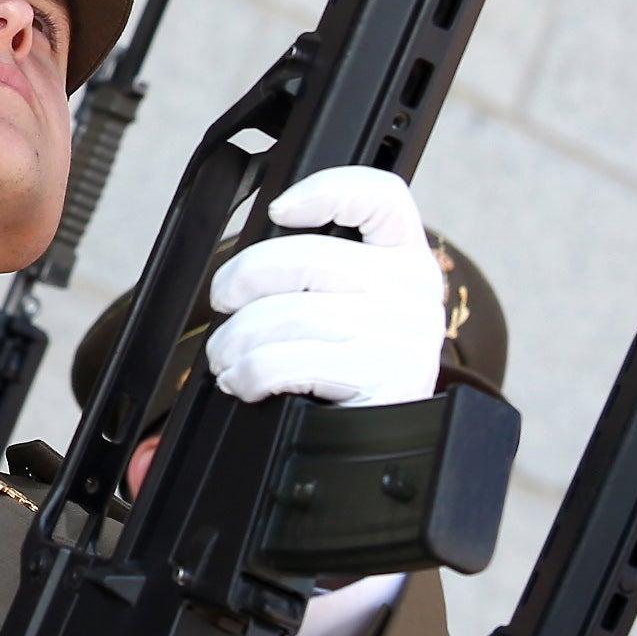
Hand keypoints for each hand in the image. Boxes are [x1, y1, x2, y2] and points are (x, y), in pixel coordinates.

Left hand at [204, 168, 443, 406]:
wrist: (387, 447)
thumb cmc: (354, 369)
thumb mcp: (348, 311)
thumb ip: (307, 278)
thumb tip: (237, 276)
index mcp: (405, 257)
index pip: (383, 196)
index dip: (327, 188)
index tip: (281, 208)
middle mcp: (413, 288)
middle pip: (308, 256)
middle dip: (242, 279)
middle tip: (223, 302)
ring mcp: (403, 333)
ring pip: (289, 313)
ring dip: (236, 339)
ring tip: (225, 356)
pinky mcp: (383, 377)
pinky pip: (291, 361)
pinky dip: (251, 372)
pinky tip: (244, 382)